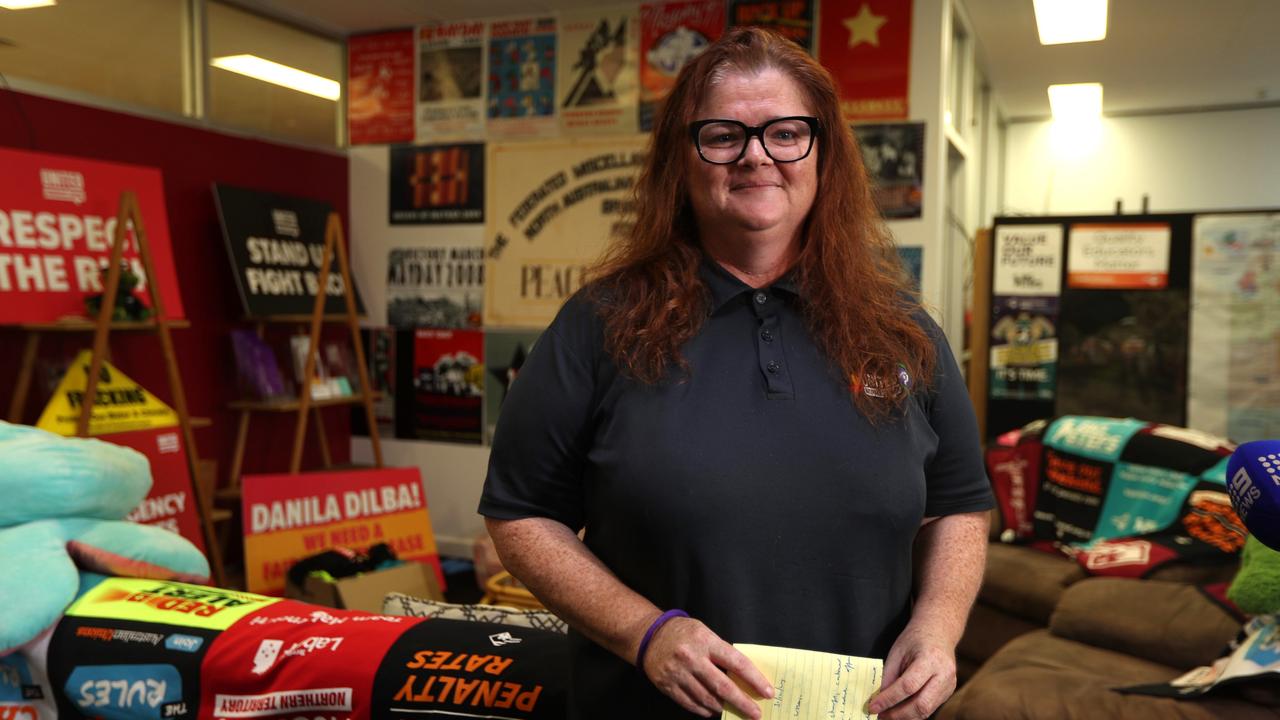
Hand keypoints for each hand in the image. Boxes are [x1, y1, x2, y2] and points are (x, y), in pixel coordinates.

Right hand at [641, 616, 772, 718]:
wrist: (649, 636)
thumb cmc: (683, 633)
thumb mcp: (704, 633)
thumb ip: (721, 652)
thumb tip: (743, 677)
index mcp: (705, 640)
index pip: (736, 662)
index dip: (754, 679)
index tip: (768, 692)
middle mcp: (691, 658)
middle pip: (723, 686)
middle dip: (743, 703)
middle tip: (756, 714)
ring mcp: (678, 673)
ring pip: (707, 699)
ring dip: (724, 708)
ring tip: (737, 712)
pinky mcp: (667, 685)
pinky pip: (691, 704)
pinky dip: (705, 710)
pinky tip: (714, 711)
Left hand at [869, 625, 956, 718]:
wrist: (939, 631)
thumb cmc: (916, 638)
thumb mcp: (897, 651)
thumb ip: (889, 675)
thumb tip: (879, 699)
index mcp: (930, 659)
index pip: (908, 686)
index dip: (889, 699)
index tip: (873, 707)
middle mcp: (944, 674)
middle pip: (921, 704)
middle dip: (898, 715)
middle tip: (881, 716)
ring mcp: (949, 685)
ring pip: (927, 711)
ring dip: (905, 717)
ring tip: (888, 715)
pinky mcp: (949, 692)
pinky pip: (930, 708)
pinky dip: (914, 712)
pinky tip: (901, 711)